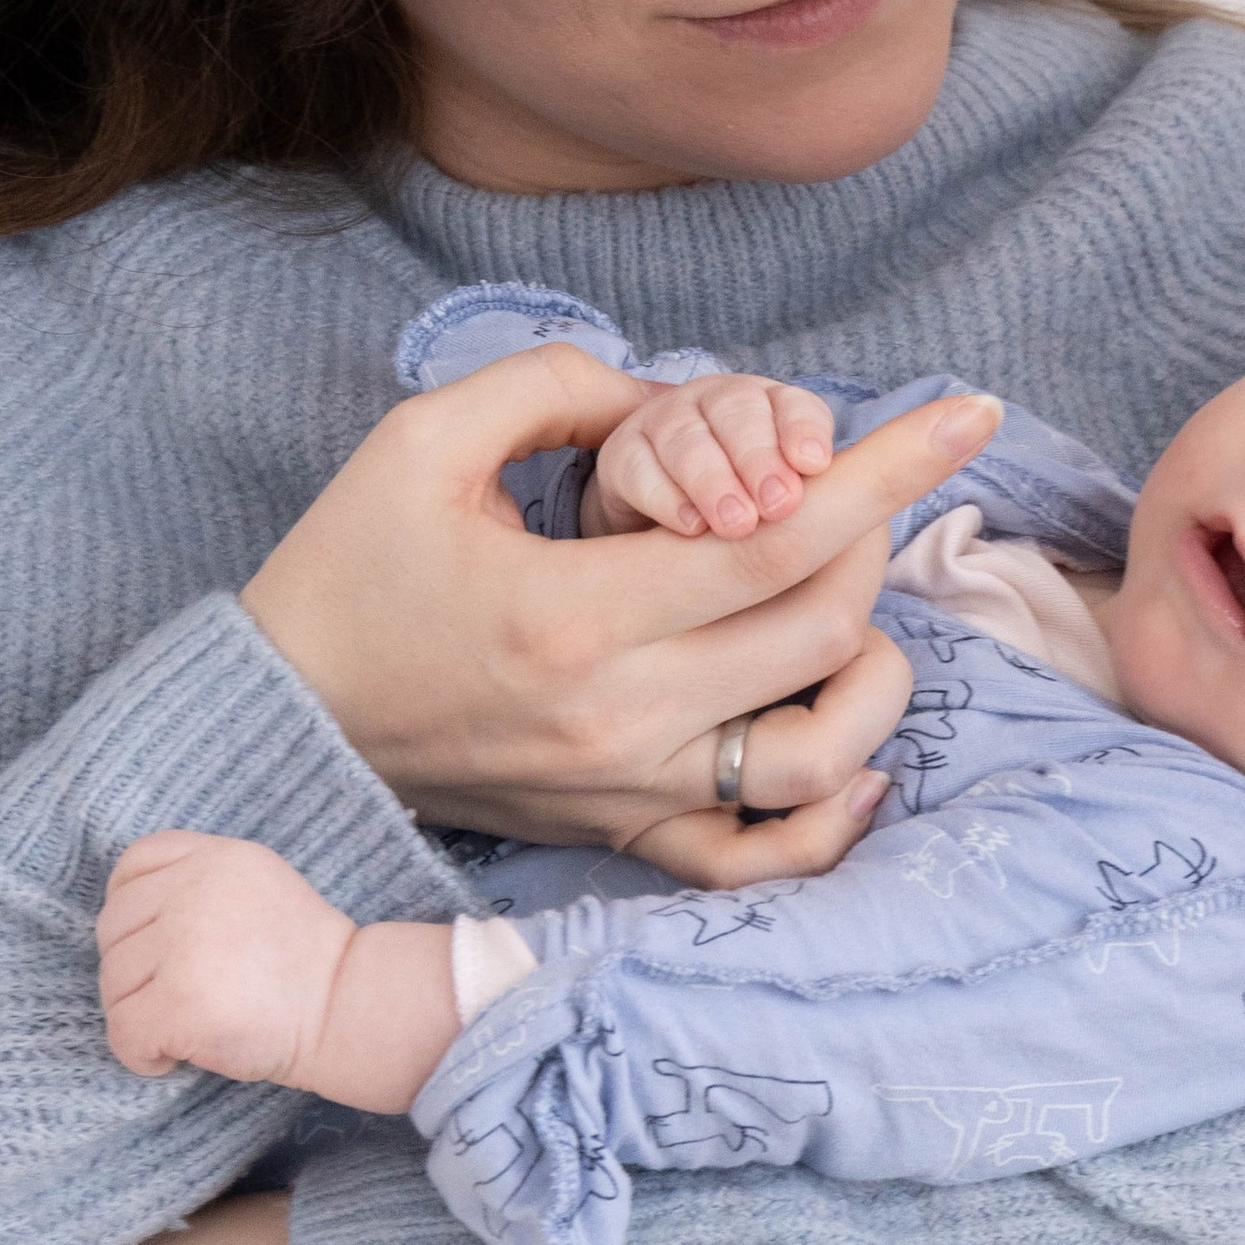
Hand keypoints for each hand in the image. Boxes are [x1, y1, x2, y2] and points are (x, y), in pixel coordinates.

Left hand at [99, 830, 352, 1085]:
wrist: (346, 1009)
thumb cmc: (304, 961)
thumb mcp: (258, 885)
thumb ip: (201, 884)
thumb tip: (136, 920)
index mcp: (215, 858)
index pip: (133, 864)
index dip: (129, 907)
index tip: (151, 943)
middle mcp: (193, 891)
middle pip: (113, 929)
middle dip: (135, 971)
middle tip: (179, 996)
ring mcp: (183, 945)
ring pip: (112, 984)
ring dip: (139, 1014)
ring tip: (187, 1024)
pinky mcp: (178, 1002)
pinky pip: (123, 1032)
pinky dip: (142, 1054)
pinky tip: (176, 1055)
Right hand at [245, 350, 996, 886]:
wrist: (280, 719)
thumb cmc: (349, 570)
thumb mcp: (425, 439)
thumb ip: (561, 386)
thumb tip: (684, 394)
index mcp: (575, 614)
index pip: (779, 539)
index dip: (888, 468)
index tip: (964, 413)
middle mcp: (619, 718)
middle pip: (821, 631)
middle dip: (872, 539)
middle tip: (857, 485)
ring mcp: (627, 791)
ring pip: (820, 751)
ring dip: (872, 668)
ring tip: (848, 605)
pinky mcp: (621, 835)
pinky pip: (761, 857)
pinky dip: (831, 813)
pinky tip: (853, 753)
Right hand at [581, 371, 836, 539]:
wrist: (661, 526)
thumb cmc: (746, 514)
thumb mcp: (791, 503)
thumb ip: (827, 502)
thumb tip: (864, 519)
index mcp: (772, 406)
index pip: (794, 407)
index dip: (804, 432)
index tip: (817, 466)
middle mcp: (718, 402)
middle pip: (739, 415)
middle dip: (761, 459)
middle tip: (780, 506)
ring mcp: (665, 423)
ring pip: (689, 441)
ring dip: (716, 483)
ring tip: (738, 527)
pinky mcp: (622, 455)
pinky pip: (640, 470)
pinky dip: (667, 498)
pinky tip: (691, 529)